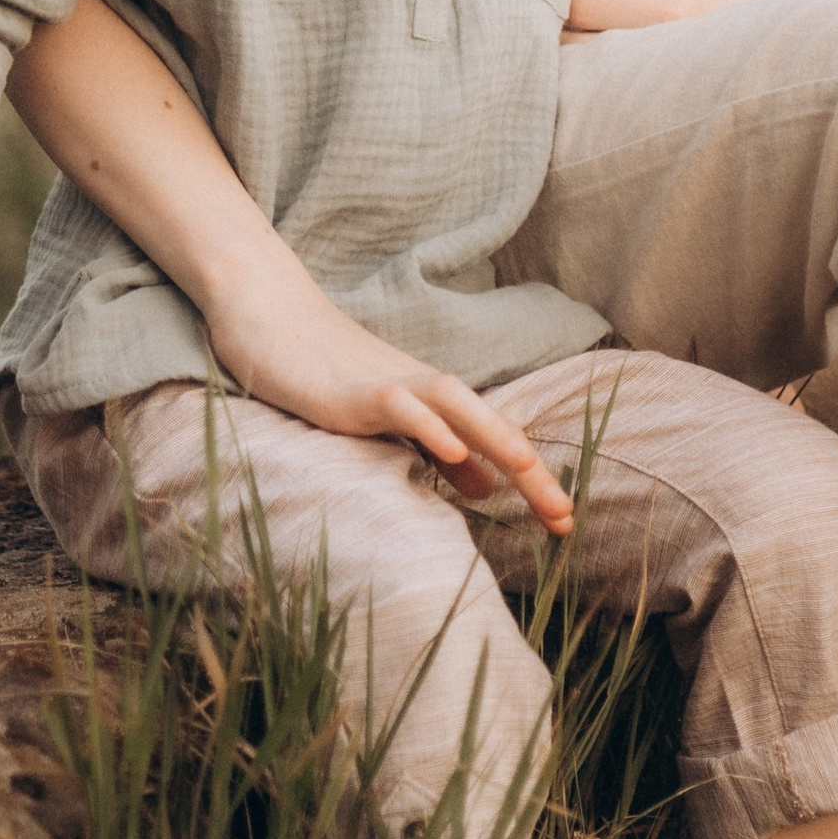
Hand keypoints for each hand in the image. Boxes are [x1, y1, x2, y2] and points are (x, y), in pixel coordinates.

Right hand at [212, 300, 576, 535]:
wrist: (271, 313)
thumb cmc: (326, 370)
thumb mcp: (388, 420)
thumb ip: (434, 449)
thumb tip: (485, 484)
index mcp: (433, 404)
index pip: (494, 442)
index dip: (532, 482)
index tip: (566, 525)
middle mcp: (421, 390)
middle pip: (488, 426)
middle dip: (531, 472)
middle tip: (566, 519)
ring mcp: (388, 385)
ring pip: (454, 404)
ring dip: (494, 437)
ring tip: (528, 471)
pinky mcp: (353, 390)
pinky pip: (398, 405)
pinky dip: (428, 425)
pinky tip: (453, 451)